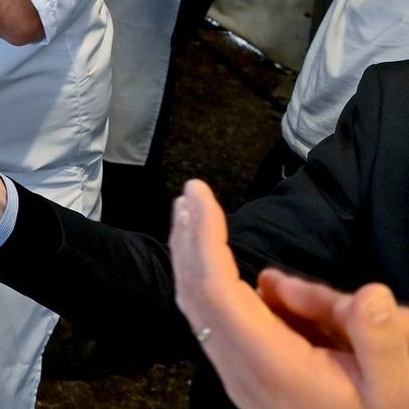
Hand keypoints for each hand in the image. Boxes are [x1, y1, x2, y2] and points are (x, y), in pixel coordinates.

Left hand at [171, 178, 408, 407]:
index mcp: (273, 368)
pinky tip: (250, 276)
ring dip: (198, 260)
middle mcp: (244, 375)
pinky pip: (225, 327)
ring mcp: (243, 381)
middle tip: (190, 194)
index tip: (200, 195)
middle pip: (198, 297)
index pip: (217, 292)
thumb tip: (368, 296)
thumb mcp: (397, 381)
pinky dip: (220, 288)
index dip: (204, 239)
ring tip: (200, 213)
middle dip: (189, 240)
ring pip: (204, 312)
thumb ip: (380, 336)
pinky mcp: (251, 381)